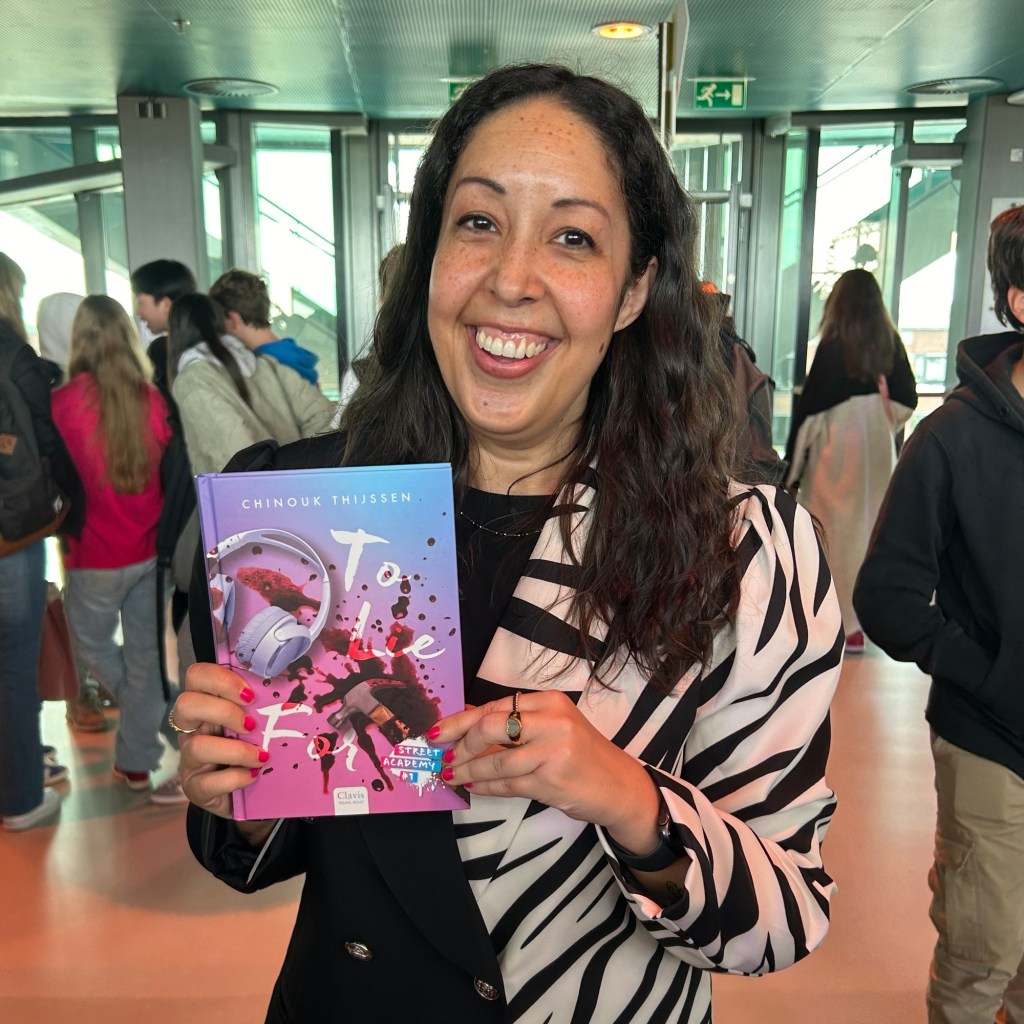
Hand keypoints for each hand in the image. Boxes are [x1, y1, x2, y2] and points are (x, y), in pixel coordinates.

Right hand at [173, 662, 269, 836]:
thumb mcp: (259, 719)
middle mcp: (192, 728)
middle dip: (223, 711)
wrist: (248, 792)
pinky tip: (254, 775)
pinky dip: (235, 778)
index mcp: (207, 703)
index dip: (220, 680)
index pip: (197, 676)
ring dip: (235, 750)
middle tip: (252, 724)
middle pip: (185, 704)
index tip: (250, 694)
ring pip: (196, 746)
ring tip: (261, 755)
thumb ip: (264, 700)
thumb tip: (291, 680)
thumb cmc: (255, 745)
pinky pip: (207, 782)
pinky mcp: (195, 787)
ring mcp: (190, 759)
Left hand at [433, 690, 659, 853]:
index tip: (437, 732)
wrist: (619, 786)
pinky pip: (507, 784)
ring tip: (452, 776)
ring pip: (496, 761)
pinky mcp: (552, 780)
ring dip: (468, 772)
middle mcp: (552, 721)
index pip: (495, 707)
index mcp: (550, 701)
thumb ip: (514, 723)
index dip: (461, 720)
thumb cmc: (580, 755)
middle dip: (462, 745)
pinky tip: (473, 788)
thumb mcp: (552, 728)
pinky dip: (485, 787)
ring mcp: (554, 751)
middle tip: (446, 758)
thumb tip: (465, 723)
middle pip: (491, 727)